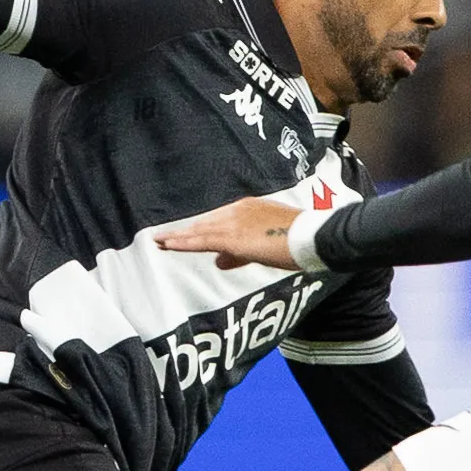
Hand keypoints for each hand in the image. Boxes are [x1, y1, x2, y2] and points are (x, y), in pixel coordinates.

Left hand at [156, 197, 301, 269]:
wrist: (312, 236)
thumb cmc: (299, 240)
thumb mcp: (267, 245)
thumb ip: (240, 254)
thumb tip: (219, 261)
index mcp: (248, 208)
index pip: (217, 220)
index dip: (199, 228)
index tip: (185, 233)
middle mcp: (237, 211)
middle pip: (204, 223)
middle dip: (184, 231)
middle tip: (162, 237)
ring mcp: (234, 222)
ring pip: (199, 231)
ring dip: (178, 236)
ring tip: (159, 242)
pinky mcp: (232, 237)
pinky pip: (201, 240)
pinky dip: (183, 242)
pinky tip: (168, 245)